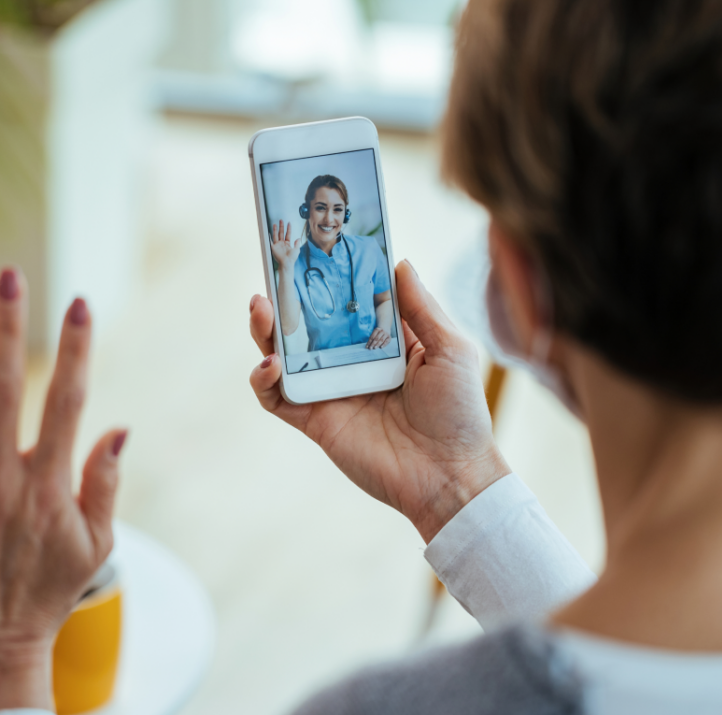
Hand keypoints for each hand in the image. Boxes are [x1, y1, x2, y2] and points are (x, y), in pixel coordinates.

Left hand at [0, 268, 125, 714]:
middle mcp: (0, 480)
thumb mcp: (95, 543)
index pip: (66, 400)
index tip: (80, 303)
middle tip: (10, 277)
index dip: (75, 348)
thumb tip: (119, 426)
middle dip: (10, 327)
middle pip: (4, 388)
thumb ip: (104, 482)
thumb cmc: (48, 589)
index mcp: (48, 485)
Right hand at [249, 261, 509, 542]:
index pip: (347, 300)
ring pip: (283, 354)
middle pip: (307, 322)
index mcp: (383, 341)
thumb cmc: (461, 413)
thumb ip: (420, 308)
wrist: (450, 475)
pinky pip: (277, 398)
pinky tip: (269, 364)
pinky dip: (263, 380)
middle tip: (273, 268)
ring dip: (265, 329)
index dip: (329, 275)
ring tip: (261, 306)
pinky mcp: (315, 421)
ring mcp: (330, 390)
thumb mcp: (450, 350)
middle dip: (285, 296)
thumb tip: (399, 262)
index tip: (314, 245)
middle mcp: (352, 361)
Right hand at [270, 220, 300, 269]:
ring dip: (275, 229)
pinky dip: (270, 236)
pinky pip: (271, 240)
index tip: (289, 223)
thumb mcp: (297, 250)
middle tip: (281, 220)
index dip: (288, 228)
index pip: (288, 234)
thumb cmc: (292, 258)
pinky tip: (269, 231)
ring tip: (275, 224)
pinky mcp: (273, 247)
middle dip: (281, 226)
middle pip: (281, 233)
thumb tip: (298, 238)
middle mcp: (282, 243)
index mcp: (287, 244)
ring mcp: (277, 245)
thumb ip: (297, 244)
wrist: (286, 263)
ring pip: (276, 235)